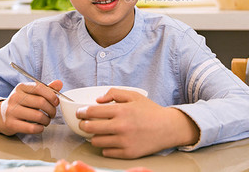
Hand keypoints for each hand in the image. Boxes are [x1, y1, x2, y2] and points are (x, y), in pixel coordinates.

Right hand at [0, 80, 62, 135]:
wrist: (0, 115)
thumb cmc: (21, 103)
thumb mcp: (31, 93)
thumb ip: (46, 89)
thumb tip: (59, 83)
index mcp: (21, 87)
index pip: (40, 87)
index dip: (52, 95)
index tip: (56, 102)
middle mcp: (15, 97)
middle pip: (41, 102)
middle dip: (52, 110)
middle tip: (53, 114)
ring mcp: (11, 111)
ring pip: (38, 116)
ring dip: (47, 120)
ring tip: (46, 120)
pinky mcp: (10, 124)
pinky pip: (31, 128)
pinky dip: (40, 129)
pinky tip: (40, 127)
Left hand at [76, 88, 199, 158]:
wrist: (168, 128)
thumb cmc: (150, 111)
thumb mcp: (134, 96)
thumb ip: (114, 93)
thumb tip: (98, 99)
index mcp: (122, 110)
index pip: (92, 111)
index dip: (82, 112)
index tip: (80, 113)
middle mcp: (121, 126)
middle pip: (90, 128)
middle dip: (83, 125)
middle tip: (84, 124)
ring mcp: (124, 141)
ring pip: (96, 142)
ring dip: (94, 137)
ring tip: (98, 133)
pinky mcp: (128, 153)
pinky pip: (107, 152)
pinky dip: (106, 147)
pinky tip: (110, 141)